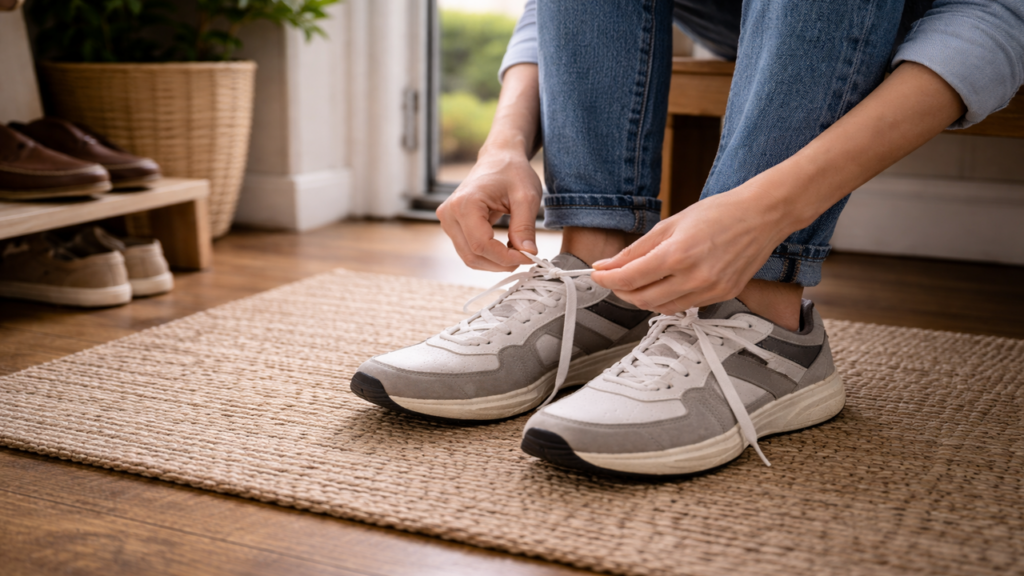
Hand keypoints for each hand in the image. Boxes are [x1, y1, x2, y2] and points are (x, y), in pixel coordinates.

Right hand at [436, 150, 541, 271]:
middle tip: (526, 257)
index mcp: (465, 203)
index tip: (530, 257)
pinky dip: (488, 255)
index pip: (482, 245)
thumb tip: (528, 254)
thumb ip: (525, 227)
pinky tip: (506, 248)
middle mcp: (449, 213)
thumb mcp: (526, 198)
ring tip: (518, 252)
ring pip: (469, 256)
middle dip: (501, 263)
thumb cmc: (512, 171)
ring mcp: (447, 220)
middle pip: (472, 255)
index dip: (506, 257)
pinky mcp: (452, 224)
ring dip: (494, 262)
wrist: (499, 158)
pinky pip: (468, 249)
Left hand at [590, 182, 793, 313]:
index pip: (629, 278)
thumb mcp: (670, 224)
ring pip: (661, 308)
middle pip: (642, 299)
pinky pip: (684, 306)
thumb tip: (607, 265)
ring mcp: (710, 291)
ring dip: (642, 298)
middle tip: (613, 278)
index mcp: (678, 255)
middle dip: (621, 291)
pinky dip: (666, 299)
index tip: (596, 275)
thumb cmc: (718, 213)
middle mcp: (694, 278)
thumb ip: (636, 250)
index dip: (607, 279)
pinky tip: (663, 285)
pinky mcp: (722, 296)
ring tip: (636, 282)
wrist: (762, 216)